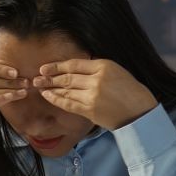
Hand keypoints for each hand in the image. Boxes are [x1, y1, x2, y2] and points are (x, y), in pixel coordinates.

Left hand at [33, 59, 156, 130]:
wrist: (140, 111)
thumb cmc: (130, 90)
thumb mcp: (116, 71)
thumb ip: (96, 68)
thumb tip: (75, 68)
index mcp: (103, 66)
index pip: (74, 64)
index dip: (57, 66)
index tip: (45, 68)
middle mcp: (96, 80)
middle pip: (67, 77)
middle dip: (49, 78)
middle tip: (36, 78)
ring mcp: (92, 96)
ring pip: (66, 90)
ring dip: (50, 88)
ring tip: (39, 86)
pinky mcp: (90, 110)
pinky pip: (68, 103)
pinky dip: (56, 99)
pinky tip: (48, 96)